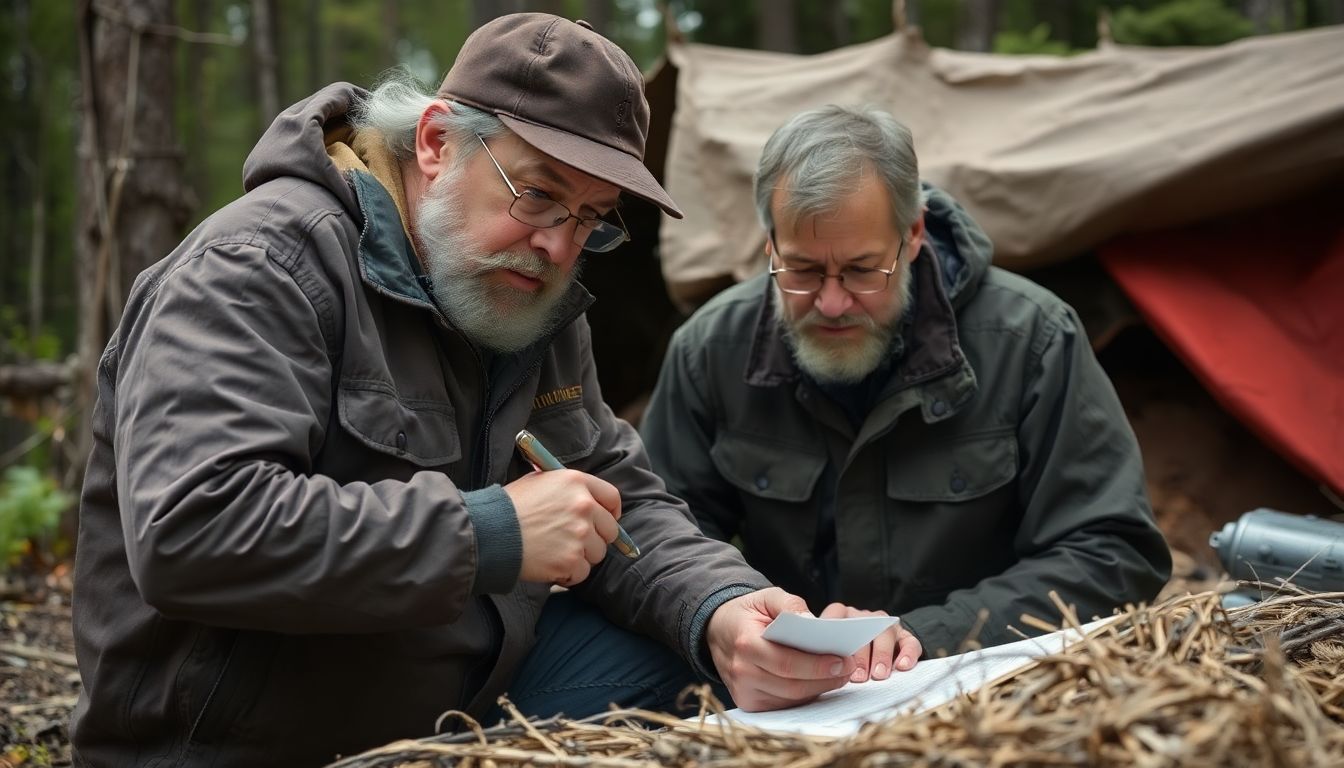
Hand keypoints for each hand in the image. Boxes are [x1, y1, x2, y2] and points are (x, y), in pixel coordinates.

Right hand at [504, 469, 620, 584]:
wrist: (489, 532)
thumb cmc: (509, 507)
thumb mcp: (538, 482)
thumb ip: (566, 488)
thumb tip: (584, 496)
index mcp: (576, 482)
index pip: (611, 497)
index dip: (611, 512)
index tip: (606, 521)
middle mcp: (583, 506)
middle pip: (609, 530)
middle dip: (595, 538)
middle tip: (574, 543)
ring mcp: (579, 534)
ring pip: (597, 553)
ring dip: (580, 557)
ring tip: (554, 552)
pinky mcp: (571, 560)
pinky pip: (582, 573)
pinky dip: (568, 574)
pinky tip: (549, 565)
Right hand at [705, 588, 854, 711]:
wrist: (717, 630)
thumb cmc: (747, 613)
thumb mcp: (766, 596)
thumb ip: (790, 604)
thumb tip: (813, 622)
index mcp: (745, 643)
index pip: (786, 662)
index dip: (817, 665)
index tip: (843, 660)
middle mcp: (741, 672)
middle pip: (791, 685)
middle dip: (825, 679)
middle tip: (849, 669)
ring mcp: (744, 692)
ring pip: (791, 698)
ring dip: (819, 688)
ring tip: (840, 675)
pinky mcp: (749, 703)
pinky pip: (784, 704)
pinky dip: (805, 695)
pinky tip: (819, 682)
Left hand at [818, 602, 920, 681]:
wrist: (874, 654)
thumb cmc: (841, 658)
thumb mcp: (829, 652)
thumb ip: (823, 653)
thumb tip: (815, 665)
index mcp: (841, 616)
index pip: (836, 616)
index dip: (834, 636)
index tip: (832, 656)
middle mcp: (863, 617)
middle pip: (863, 628)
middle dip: (860, 654)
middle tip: (858, 677)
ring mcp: (885, 625)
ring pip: (886, 632)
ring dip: (882, 655)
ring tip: (878, 675)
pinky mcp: (905, 636)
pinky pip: (910, 641)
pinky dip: (908, 653)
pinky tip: (902, 667)